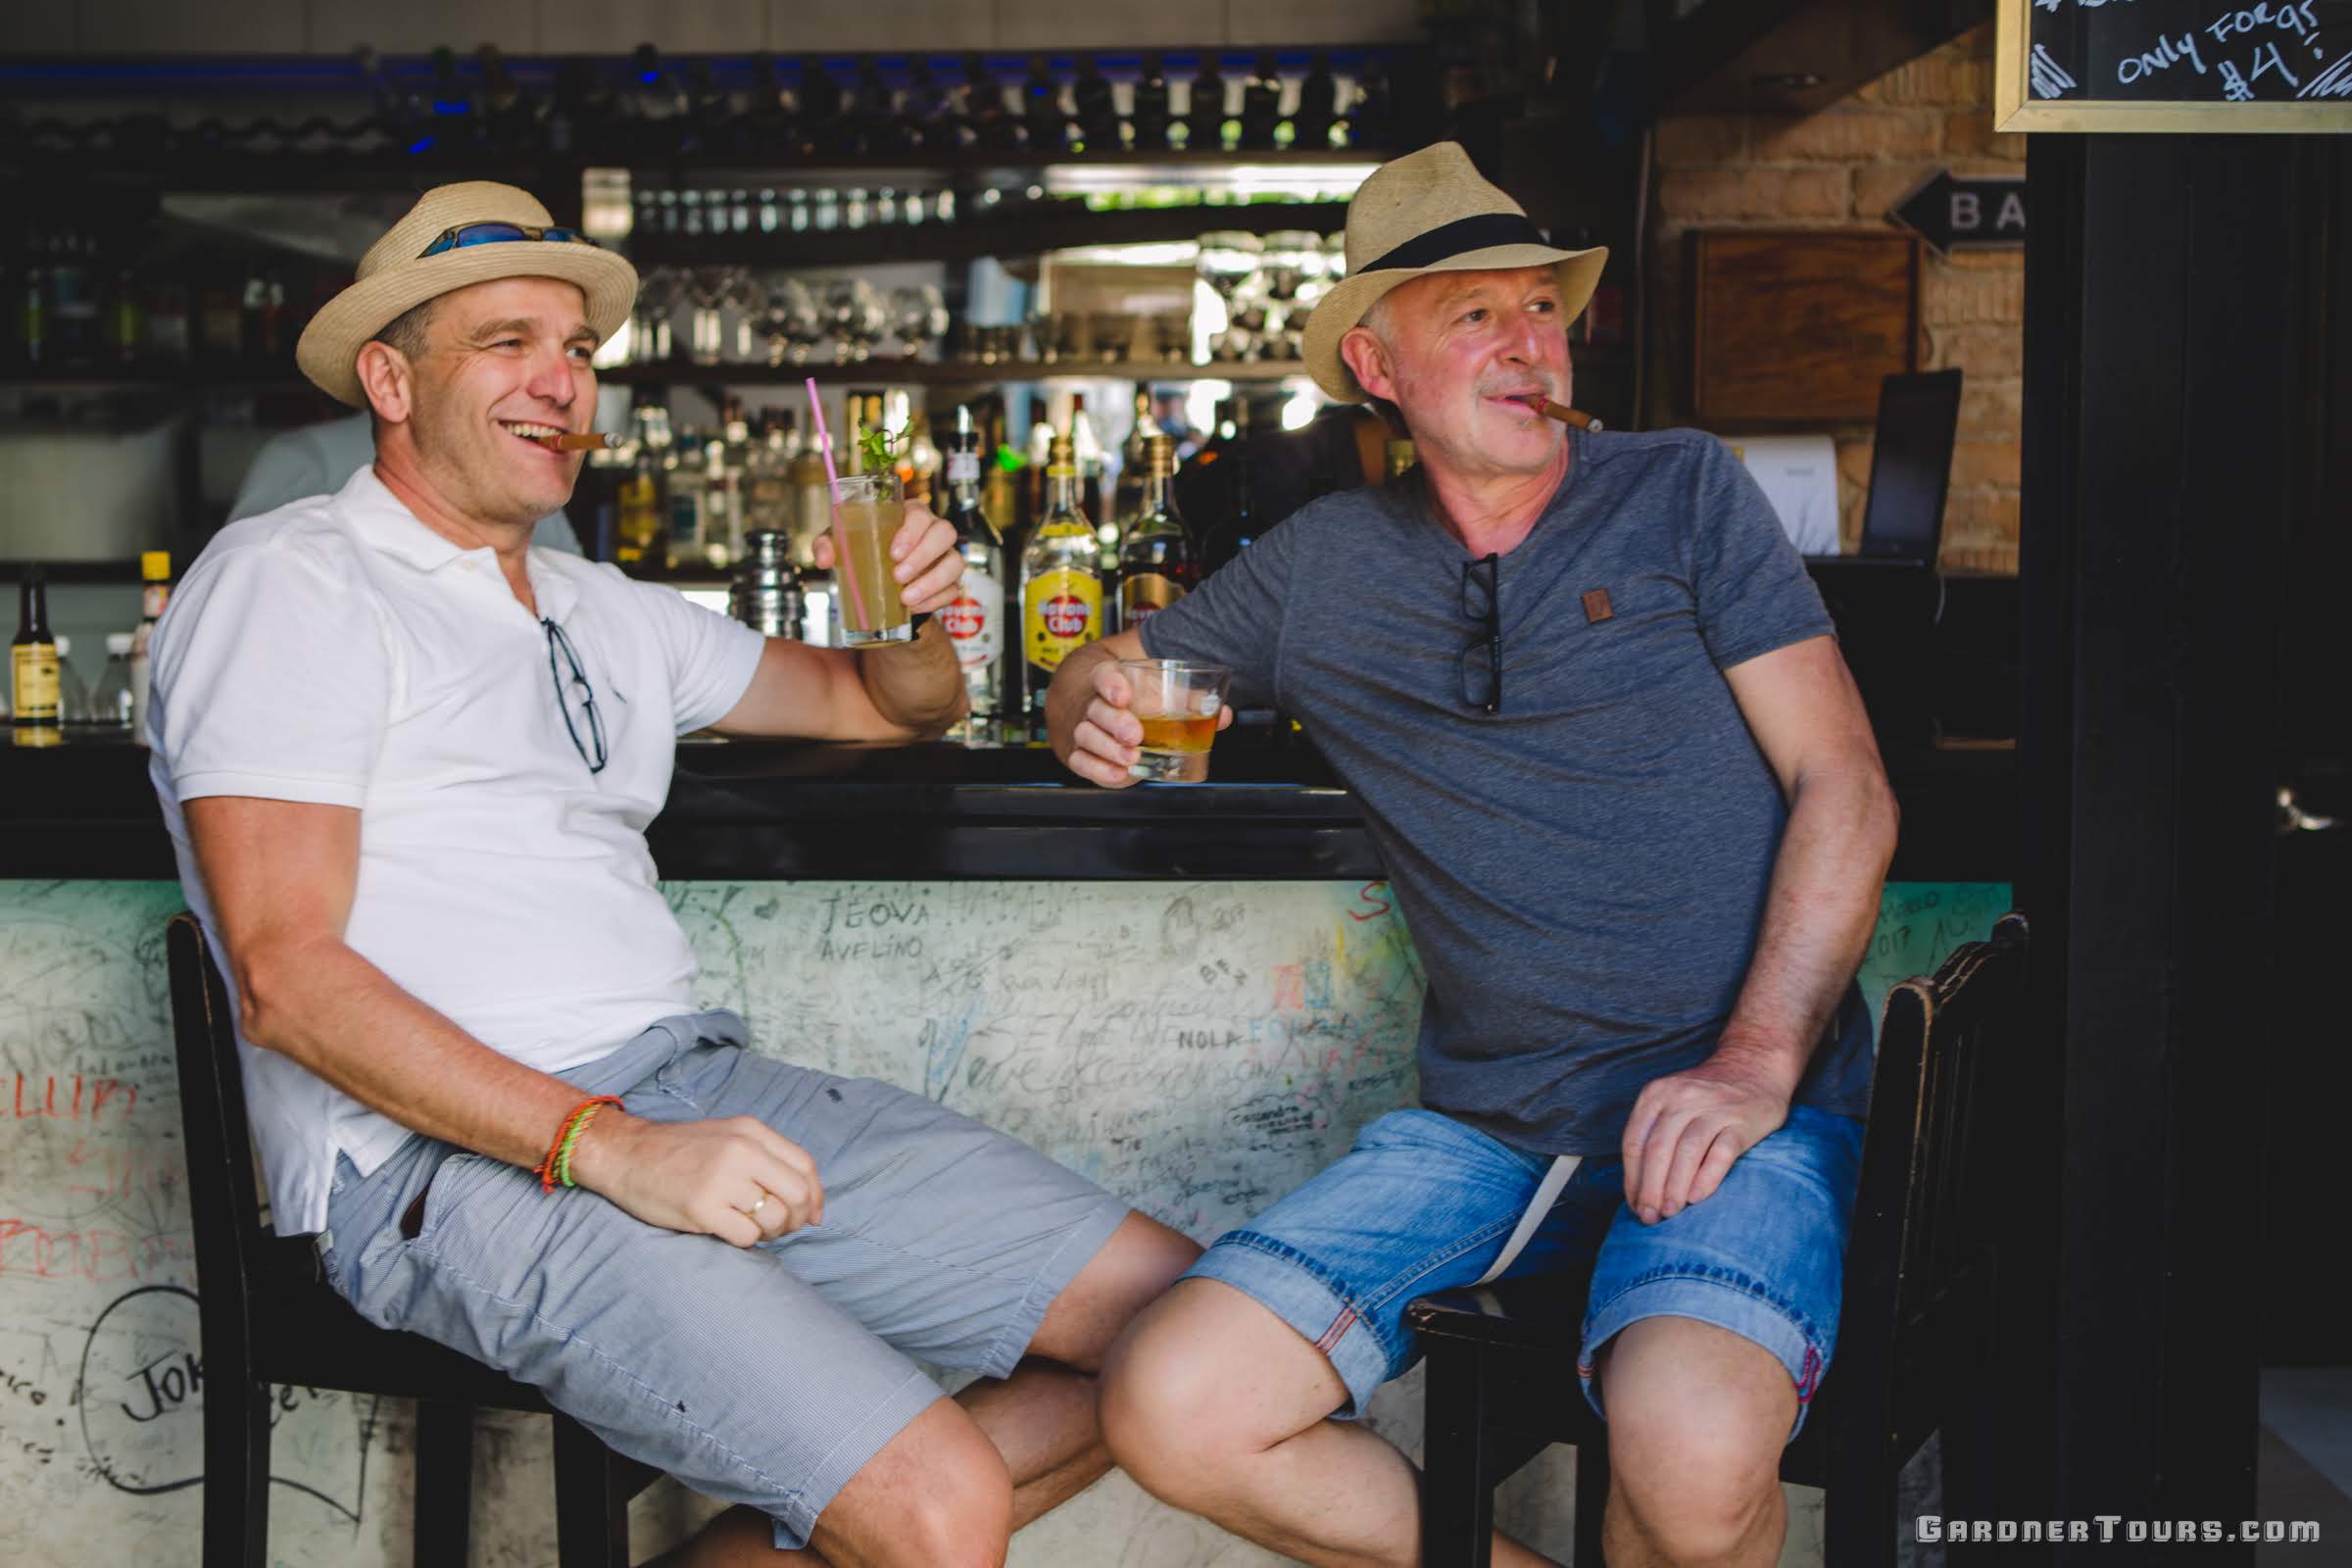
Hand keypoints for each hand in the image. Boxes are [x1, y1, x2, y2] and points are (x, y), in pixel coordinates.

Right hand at [570, 1111, 823, 1246]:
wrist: (626, 1155)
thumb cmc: (679, 1152)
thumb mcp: (728, 1137)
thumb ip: (767, 1159)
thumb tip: (810, 1203)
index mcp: (751, 1132)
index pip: (806, 1167)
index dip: (815, 1196)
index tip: (811, 1216)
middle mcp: (742, 1151)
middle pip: (799, 1194)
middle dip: (797, 1219)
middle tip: (780, 1228)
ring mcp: (722, 1179)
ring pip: (776, 1218)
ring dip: (771, 1232)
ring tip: (751, 1228)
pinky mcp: (702, 1207)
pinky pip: (748, 1236)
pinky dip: (746, 1241)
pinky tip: (729, 1231)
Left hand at [809, 501, 964, 615]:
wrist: (879, 582)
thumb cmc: (864, 552)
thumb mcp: (843, 544)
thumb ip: (829, 545)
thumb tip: (824, 559)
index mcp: (910, 515)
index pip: (920, 513)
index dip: (911, 531)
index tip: (893, 553)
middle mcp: (933, 532)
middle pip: (945, 533)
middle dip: (923, 556)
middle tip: (898, 576)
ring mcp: (946, 557)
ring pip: (955, 563)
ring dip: (932, 581)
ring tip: (906, 598)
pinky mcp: (950, 582)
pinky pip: (952, 590)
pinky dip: (934, 601)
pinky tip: (914, 608)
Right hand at [1056, 657, 1233, 788]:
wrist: (1095, 702)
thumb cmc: (1132, 698)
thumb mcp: (1159, 691)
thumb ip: (1191, 701)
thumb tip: (1223, 714)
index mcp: (1109, 680)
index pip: (1103, 675)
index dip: (1111, 684)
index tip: (1123, 695)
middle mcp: (1092, 703)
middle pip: (1096, 709)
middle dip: (1115, 722)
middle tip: (1135, 734)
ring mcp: (1083, 727)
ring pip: (1086, 735)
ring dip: (1108, 748)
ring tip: (1131, 757)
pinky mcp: (1080, 752)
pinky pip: (1081, 761)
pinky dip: (1098, 770)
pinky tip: (1119, 774)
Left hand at [1619, 1056, 1790, 1225]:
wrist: (1755, 1066)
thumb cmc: (1706, 1096)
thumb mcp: (1671, 1101)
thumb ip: (1654, 1133)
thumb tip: (1639, 1187)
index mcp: (1656, 1094)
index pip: (1634, 1142)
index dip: (1632, 1178)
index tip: (1634, 1204)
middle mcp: (1682, 1098)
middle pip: (1657, 1149)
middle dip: (1649, 1188)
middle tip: (1649, 1217)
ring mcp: (1714, 1108)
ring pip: (1687, 1151)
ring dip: (1675, 1187)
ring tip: (1670, 1213)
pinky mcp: (1742, 1121)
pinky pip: (1722, 1152)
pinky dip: (1707, 1177)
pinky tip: (1698, 1198)